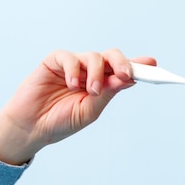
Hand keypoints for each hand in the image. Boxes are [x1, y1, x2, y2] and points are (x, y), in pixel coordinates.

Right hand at [0, 49, 155, 164]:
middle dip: (122, 63)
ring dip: (96, 73)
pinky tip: (72, 84)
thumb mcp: (89, 111)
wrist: (32, 128)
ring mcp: (74, 66)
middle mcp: (91, 72)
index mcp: (103, 85)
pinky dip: (74, 69)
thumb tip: (128, 79)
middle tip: (125, 75)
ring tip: (90, 91)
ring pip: (94, 57)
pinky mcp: (55, 62)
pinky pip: (70, 57)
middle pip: (112, 57)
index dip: (138, 66)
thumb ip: (107, 94)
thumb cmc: (61, 121)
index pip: (123, 71)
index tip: (152, 65)